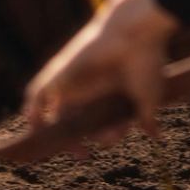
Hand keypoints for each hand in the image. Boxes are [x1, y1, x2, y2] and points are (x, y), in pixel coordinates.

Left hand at [25, 0, 179, 140]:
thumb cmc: (146, 62)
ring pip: (54, 112)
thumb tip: (156, 136)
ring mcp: (72, 81)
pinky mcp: (58, 75)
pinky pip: (36, 96)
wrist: (135, 35)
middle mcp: (89, 87)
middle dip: (76, 141)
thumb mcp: (148, 97)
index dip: (104, 134)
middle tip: (82, 154)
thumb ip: (146, 118)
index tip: (110, 139)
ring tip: (64, 147)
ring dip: (55, 132)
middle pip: (74, 120)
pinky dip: (33, 113)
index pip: (100, 120)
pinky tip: (36, 130)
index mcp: (109, 91)